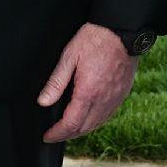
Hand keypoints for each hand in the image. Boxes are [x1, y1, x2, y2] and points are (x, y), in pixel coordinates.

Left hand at [38, 23, 137, 144]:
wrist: (122, 30)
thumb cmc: (95, 39)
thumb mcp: (69, 56)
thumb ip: (56, 82)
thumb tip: (43, 102)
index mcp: (88, 92)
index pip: (71, 123)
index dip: (57, 133)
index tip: (48, 136)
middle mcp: (104, 100)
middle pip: (84, 128)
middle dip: (67, 135)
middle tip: (55, 135)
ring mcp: (115, 98)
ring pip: (97, 124)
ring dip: (82, 130)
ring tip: (69, 130)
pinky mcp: (122, 93)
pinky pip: (108, 115)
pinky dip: (96, 122)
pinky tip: (89, 119)